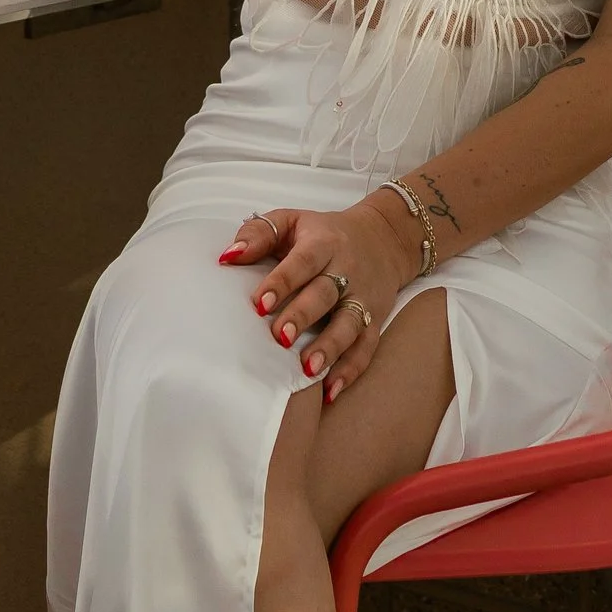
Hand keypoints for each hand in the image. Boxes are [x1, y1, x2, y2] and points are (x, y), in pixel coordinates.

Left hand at [218, 195, 420, 402]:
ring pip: (350, 323)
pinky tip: (331, 392)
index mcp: (324, 243)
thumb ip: (259, 234)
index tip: (259, 304)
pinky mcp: (375, 320)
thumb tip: (227, 257)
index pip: (303, 261)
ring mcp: (363, 297)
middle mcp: (347, 270)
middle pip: (325, 294)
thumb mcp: (292, 220)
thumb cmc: (323, 234)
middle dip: (303, 316)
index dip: (282, 282)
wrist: (384, 238)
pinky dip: (350, 371)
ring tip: (308, 369)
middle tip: (280, 338)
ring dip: (330, 347)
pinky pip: (366, 348)